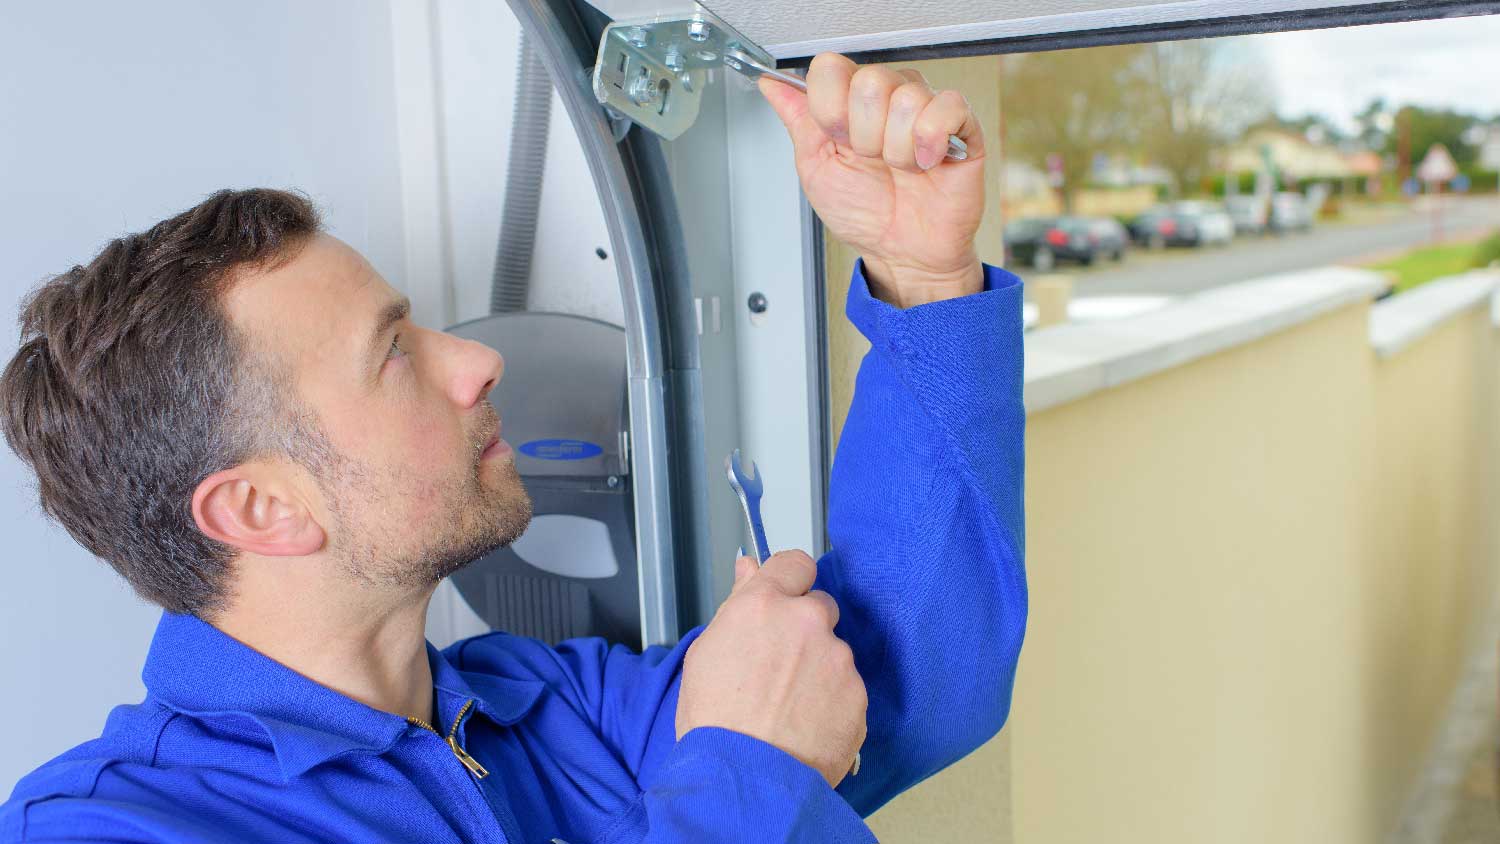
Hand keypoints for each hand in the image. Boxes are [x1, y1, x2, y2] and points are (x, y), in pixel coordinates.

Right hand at [676, 550, 866, 786]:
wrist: (745, 779)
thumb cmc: (715, 722)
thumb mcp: (707, 653)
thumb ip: (737, 603)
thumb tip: (748, 568)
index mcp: (763, 605)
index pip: (795, 564)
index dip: (791, 582)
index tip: (787, 599)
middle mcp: (806, 622)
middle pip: (820, 607)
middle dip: (806, 630)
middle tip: (781, 667)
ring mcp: (837, 658)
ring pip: (834, 652)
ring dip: (820, 670)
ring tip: (789, 708)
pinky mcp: (858, 694)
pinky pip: (848, 689)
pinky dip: (833, 703)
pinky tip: (807, 726)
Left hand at [759, 52, 985, 305]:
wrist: (902, 253)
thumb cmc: (864, 214)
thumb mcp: (816, 169)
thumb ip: (798, 121)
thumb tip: (771, 84)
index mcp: (850, 102)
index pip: (831, 68)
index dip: (829, 109)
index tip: (837, 140)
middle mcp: (887, 97)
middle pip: (869, 81)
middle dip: (864, 135)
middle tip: (872, 161)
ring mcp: (925, 107)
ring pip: (905, 99)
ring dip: (896, 150)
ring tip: (901, 169)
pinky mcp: (962, 124)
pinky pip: (946, 107)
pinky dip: (929, 143)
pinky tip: (927, 163)